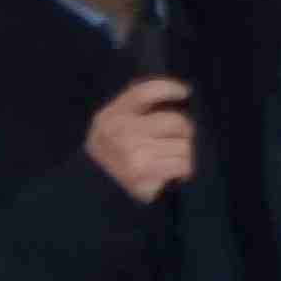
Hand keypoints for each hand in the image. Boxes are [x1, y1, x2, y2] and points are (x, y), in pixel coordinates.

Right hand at [86, 77, 196, 201]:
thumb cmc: (114, 158)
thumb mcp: (112, 129)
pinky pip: (184, 165)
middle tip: (171, 144)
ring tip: (165, 162)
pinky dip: (183, 171)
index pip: (143, 92)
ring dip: (183, 156)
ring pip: (185, 145)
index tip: (184, 92)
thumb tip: (178, 97)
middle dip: (182, 133)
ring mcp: (132, 150)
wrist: (95, 192)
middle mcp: (121, 130)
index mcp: (112, 116)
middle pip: (177, 121)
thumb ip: (136, 112)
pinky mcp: (145, 170)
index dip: (168, 88)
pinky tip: (169, 174)